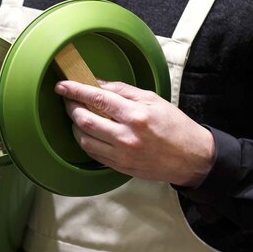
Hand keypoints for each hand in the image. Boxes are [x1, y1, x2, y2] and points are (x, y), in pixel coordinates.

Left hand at [54, 80, 215, 186]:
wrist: (190, 158)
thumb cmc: (174, 126)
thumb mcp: (153, 99)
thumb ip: (124, 91)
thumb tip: (99, 84)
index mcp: (136, 115)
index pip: (97, 99)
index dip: (75, 90)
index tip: (62, 86)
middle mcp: (126, 136)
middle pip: (84, 119)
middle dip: (71, 106)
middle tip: (67, 99)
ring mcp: (121, 154)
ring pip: (84, 139)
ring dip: (75, 125)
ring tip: (77, 115)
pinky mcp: (120, 167)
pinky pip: (92, 153)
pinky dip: (85, 140)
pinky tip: (86, 132)